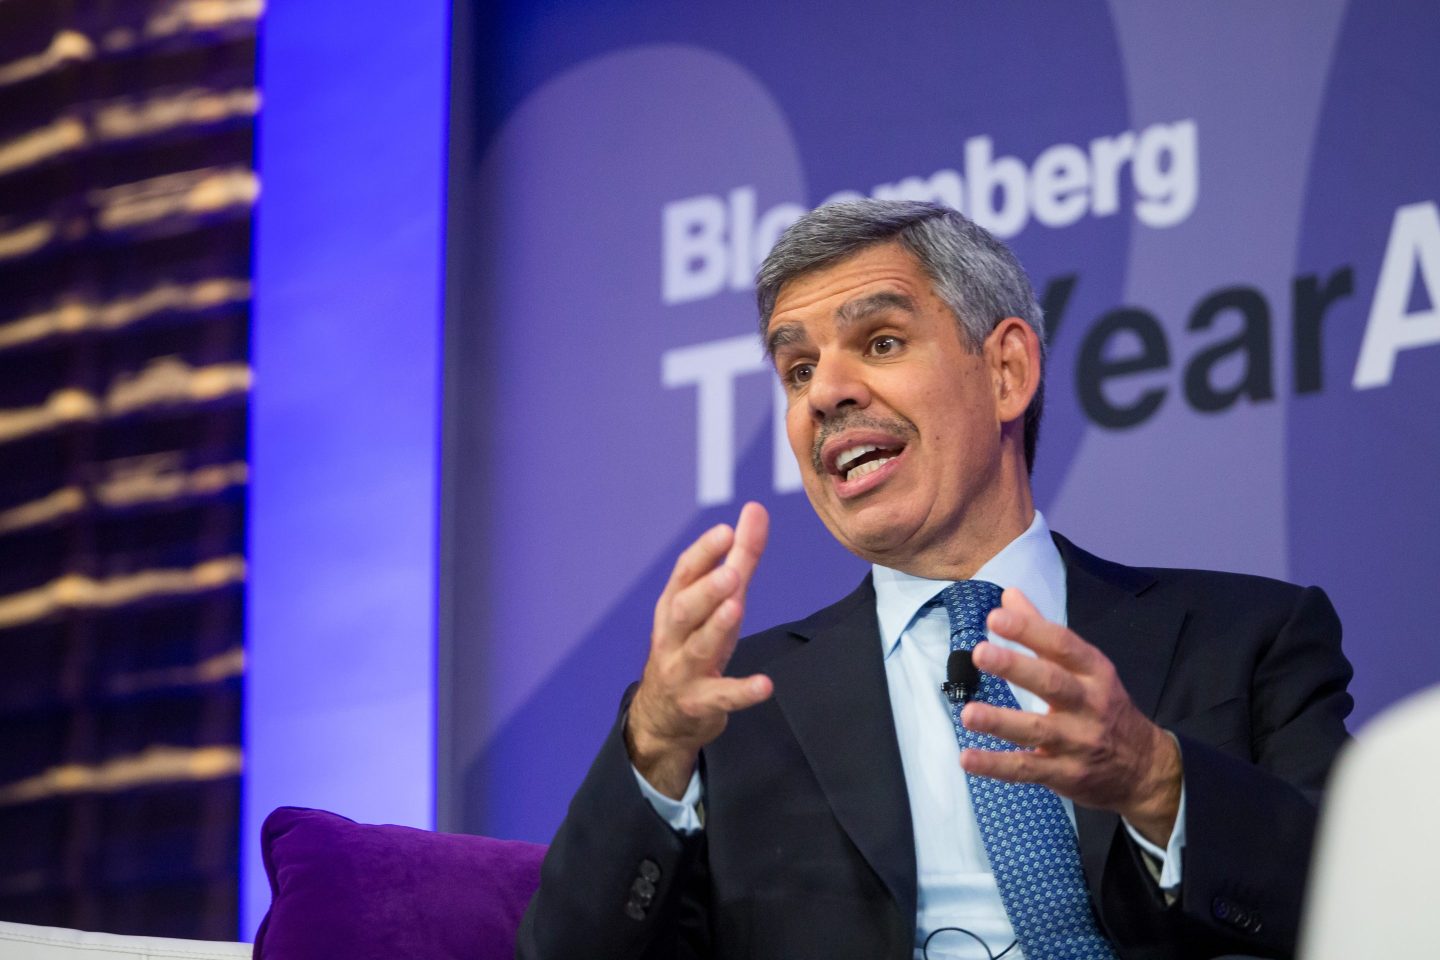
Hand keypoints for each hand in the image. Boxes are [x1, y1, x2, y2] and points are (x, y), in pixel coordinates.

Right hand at [626, 502, 773, 798]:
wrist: (662, 717)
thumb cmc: (692, 645)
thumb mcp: (716, 602)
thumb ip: (739, 557)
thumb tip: (756, 509)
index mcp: (674, 605)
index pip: (684, 574)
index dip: (704, 553)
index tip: (726, 531)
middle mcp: (672, 635)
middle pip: (684, 609)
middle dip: (705, 590)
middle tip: (731, 573)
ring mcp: (682, 670)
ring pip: (696, 649)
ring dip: (715, 629)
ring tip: (735, 610)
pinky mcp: (698, 704)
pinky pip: (720, 697)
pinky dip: (741, 691)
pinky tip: (764, 685)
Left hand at [959, 588, 1182, 845]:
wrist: (1145, 769)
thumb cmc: (1104, 707)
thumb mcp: (1087, 668)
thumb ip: (1044, 633)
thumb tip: (1009, 596)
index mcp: (1094, 672)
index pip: (1063, 645)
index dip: (1030, 630)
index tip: (996, 617)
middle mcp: (1089, 705)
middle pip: (1052, 684)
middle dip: (1016, 668)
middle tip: (980, 653)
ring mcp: (1078, 743)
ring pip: (1037, 730)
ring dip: (1001, 722)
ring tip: (968, 713)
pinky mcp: (1065, 774)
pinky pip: (1027, 770)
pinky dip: (996, 766)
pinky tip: (967, 759)